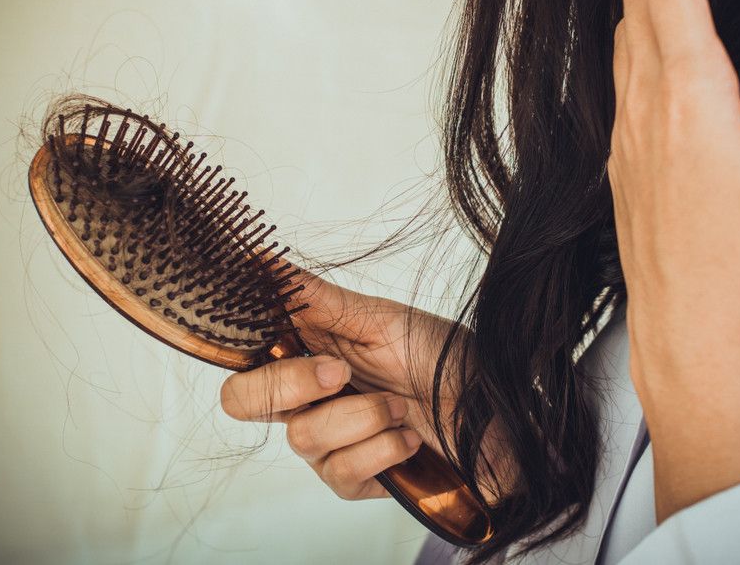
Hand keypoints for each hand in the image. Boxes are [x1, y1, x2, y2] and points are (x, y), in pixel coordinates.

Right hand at [219, 270, 456, 500]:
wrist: (500, 411)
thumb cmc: (444, 359)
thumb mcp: (381, 319)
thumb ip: (317, 299)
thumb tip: (261, 259)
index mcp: (309, 350)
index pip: (244, 354)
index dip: (239, 345)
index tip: (279, 331)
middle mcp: (308, 398)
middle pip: (243, 401)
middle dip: (289, 384)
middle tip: (339, 371)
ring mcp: (328, 442)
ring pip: (302, 436)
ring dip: (363, 415)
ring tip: (401, 404)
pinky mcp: (354, 480)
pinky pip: (341, 470)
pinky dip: (382, 447)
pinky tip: (410, 437)